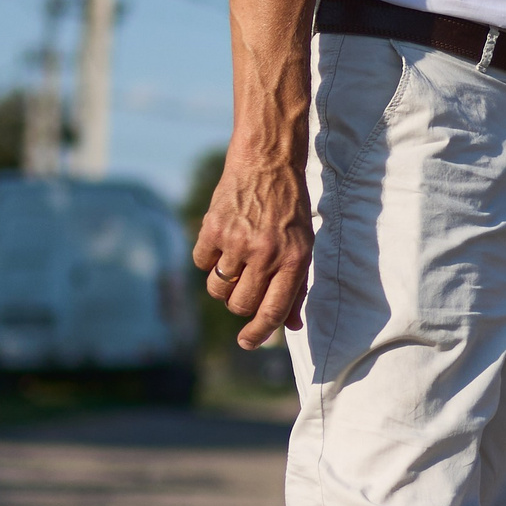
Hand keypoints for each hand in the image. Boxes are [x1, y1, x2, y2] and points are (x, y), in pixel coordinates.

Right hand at [193, 140, 313, 349]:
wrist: (268, 162)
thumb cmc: (289, 210)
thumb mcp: (304, 247)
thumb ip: (298, 287)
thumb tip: (292, 326)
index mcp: (293, 262)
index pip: (272, 312)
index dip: (258, 333)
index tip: (247, 343)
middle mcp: (265, 255)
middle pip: (240, 305)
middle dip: (240, 306)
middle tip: (244, 288)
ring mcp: (237, 241)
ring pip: (218, 289)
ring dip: (223, 285)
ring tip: (235, 263)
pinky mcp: (213, 228)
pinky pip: (201, 264)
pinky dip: (208, 261)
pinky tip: (222, 243)